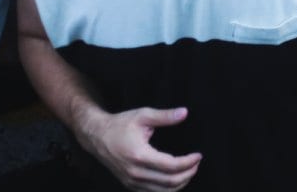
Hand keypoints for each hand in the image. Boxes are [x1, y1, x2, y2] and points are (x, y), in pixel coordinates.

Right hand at [82, 105, 201, 191]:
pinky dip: (167, 189)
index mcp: (139, 155)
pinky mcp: (129, 184)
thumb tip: (184, 113)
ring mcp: (131, 181)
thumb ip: (165, 116)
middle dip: (188, 173)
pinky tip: (175, 179)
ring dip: (180, 183)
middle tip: (197, 162)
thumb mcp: (143, 115)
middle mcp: (135, 172)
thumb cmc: (120, 124)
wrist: (97, 136)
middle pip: (169, 182)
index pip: (171, 166)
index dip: (189, 162)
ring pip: (162, 191)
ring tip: (190, 170)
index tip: (198, 155)